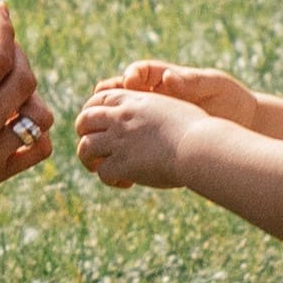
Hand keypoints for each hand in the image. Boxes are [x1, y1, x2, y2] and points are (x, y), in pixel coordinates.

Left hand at [71, 81, 207, 191]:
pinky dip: (110, 180)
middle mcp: (121, 118)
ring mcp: (119, 141)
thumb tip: (152, 123)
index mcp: (132, 100)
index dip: (92, 112)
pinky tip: (126, 183)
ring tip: (100, 169)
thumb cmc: (196, 129)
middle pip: (83, 121)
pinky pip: (103, 172)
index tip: (96, 125)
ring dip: (90, 160)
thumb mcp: (171, 109)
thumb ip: (153, 112)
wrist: (199, 146)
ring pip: (85, 148)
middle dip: (83, 135)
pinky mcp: (122, 164)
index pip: (98, 100)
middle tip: (94, 148)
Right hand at [98, 60, 282, 140]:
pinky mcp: (153, 138)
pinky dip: (121, 143)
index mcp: (166, 80)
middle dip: (108, 97)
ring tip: (103, 127)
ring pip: (120, 117)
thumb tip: (169, 78)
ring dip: (108, 122)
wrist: (242, 123)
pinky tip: (121, 148)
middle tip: (101, 102)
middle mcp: (154, 97)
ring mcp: (152, 118)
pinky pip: (131, 140)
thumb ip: (191, 81)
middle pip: (120, 93)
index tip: (128, 81)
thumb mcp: (213, 85)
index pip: (139, 73)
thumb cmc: (230, 99)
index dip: (129, 76)